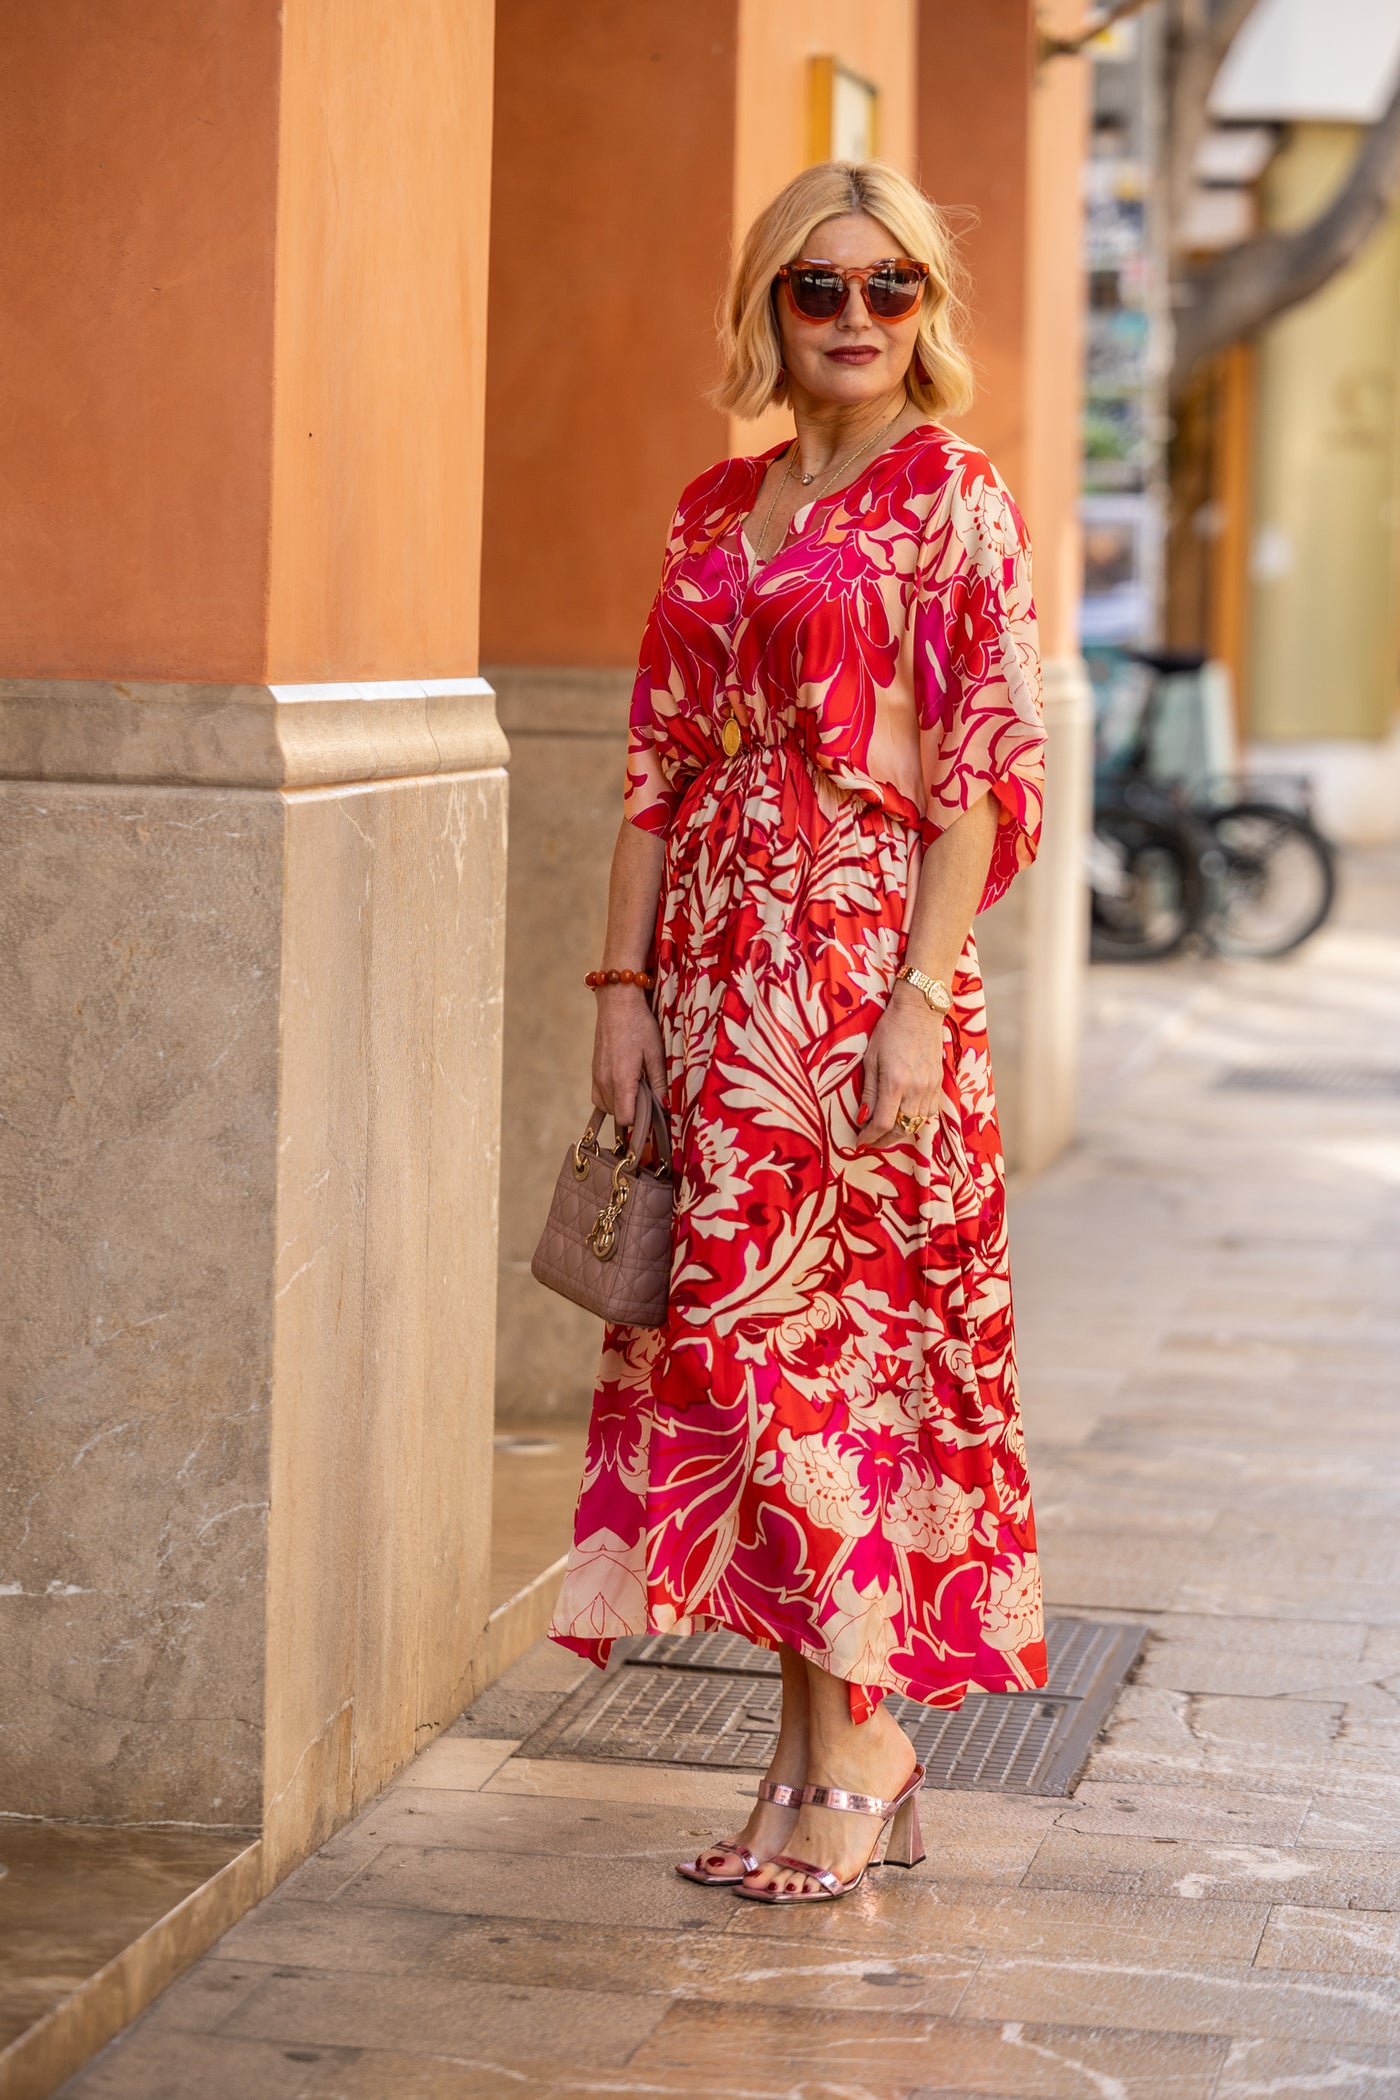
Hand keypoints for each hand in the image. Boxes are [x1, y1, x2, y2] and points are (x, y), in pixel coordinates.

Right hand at [591, 985, 666, 1131]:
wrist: (616, 1003)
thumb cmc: (639, 1024)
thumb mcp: (656, 1053)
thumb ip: (659, 1082)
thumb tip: (665, 1107)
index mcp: (621, 1079)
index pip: (626, 1118)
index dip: (641, 1120)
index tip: (655, 1112)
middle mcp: (605, 1081)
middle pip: (618, 1115)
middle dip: (635, 1112)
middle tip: (651, 1096)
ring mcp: (597, 1076)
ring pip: (608, 1107)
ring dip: (623, 1105)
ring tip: (639, 1089)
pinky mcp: (594, 1071)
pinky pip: (599, 1097)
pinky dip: (611, 1098)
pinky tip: (625, 1086)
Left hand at [858, 981, 944, 1146]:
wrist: (920, 1011)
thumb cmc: (890, 1030)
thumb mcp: (871, 1059)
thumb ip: (868, 1091)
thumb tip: (862, 1118)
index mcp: (895, 1082)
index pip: (883, 1123)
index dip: (870, 1137)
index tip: (860, 1143)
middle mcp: (916, 1089)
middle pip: (902, 1129)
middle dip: (884, 1140)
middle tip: (870, 1142)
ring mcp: (931, 1087)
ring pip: (917, 1124)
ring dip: (900, 1132)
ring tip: (885, 1132)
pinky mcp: (939, 1084)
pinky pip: (929, 1113)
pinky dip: (915, 1120)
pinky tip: (904, 1117)